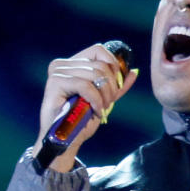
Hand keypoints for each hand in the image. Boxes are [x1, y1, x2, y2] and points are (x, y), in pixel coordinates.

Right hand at [33, 43, 138, 172]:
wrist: (64, 140)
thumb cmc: (81, 121)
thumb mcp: (104, 100)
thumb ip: (117, 86)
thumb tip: (134, 71)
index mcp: (73, 64)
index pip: (98, 50)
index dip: (113, 66)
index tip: (116, 88)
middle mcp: (63, 64)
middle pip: (100, 65)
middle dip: (111, 87)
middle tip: (108, 104)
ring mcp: (57, 72)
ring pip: (95, 75)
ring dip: (105, 96)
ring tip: (102, 109)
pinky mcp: (55, 83)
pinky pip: (86, 86)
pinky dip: (96, 100)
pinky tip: (96, 111)